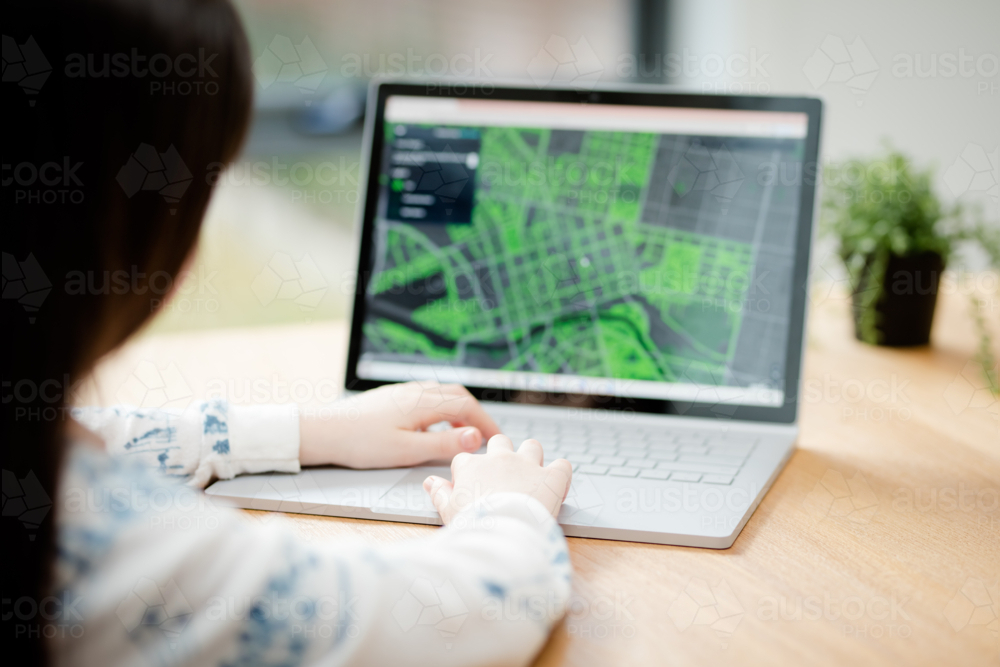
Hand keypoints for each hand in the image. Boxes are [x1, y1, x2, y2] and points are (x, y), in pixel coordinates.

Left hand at [299, 381, 500, 468]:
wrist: (323, 432)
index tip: (496, 439)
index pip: (466, 407)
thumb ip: (443, 445)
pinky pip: (428, 398)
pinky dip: (443, 410)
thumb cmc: (360, 442)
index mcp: (422, 402)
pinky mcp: (392, 398)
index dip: (485, 423)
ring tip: (466, 433)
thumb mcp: (407, 451)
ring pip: (442, 394)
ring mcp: (403, 392)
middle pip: (458, 396)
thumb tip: (475, 438)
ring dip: (460, 411)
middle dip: (476, 414)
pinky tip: (436, 427)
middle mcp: (415, 391)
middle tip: (487, 436)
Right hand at [423, 435, 572, 523]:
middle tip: (504, 477)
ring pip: (532, 446)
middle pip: (500, 442)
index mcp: (472, 466)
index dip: (469, 474)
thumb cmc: (474, 524)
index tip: (474, 490)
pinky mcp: (552, 477)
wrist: (503, 534)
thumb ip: (440, 493)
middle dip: (502, 455)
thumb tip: (430, 482)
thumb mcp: (448, 511)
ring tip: (533, 477)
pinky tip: (558, 486)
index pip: (466, 460)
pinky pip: (562, 465)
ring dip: (532, 458)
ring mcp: (527, 464)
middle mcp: (499, 458)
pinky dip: (561, 474)